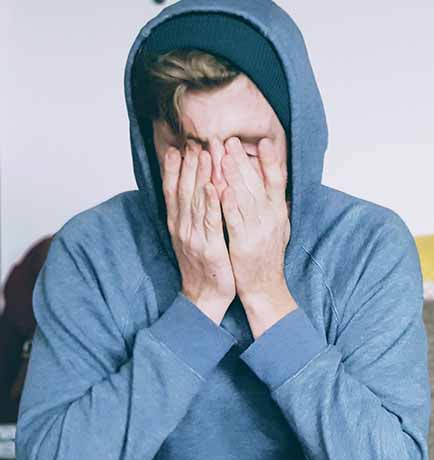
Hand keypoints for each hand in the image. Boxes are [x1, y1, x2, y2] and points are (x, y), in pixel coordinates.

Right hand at [162, 144, 235, 323]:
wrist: (204, 297)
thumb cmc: (203, 266)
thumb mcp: (191, 238)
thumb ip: (190, 215)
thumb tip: (191, 192)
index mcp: (177, 224)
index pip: (173, 190)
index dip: (174, 168)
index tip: (177, 146)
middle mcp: (182, 227)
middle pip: (183, 190)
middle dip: (188, 164)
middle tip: (193, 141)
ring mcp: (194, 237)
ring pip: (196, 201)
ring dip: (200, 176)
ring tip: (205, 154)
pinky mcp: (209, 247)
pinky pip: (210, 222)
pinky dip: (211, 203)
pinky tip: (213, 187)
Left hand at [221, 137, 296, 335]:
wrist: (265, 288)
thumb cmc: (267, 258)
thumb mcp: (278, 228)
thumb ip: (274, 206)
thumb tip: (274, 185)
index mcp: (278, 213)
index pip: (277, 181)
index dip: (271, 161)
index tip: (264, 141)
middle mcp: (271, 219)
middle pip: (257, 183)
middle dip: (242, 160)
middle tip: (229, 140)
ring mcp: (258, 230)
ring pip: (245, 197)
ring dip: (234, 175)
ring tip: (222, 155)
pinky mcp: (244, 243)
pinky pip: (235, 220)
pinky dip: (228, 203)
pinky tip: (220, 188)